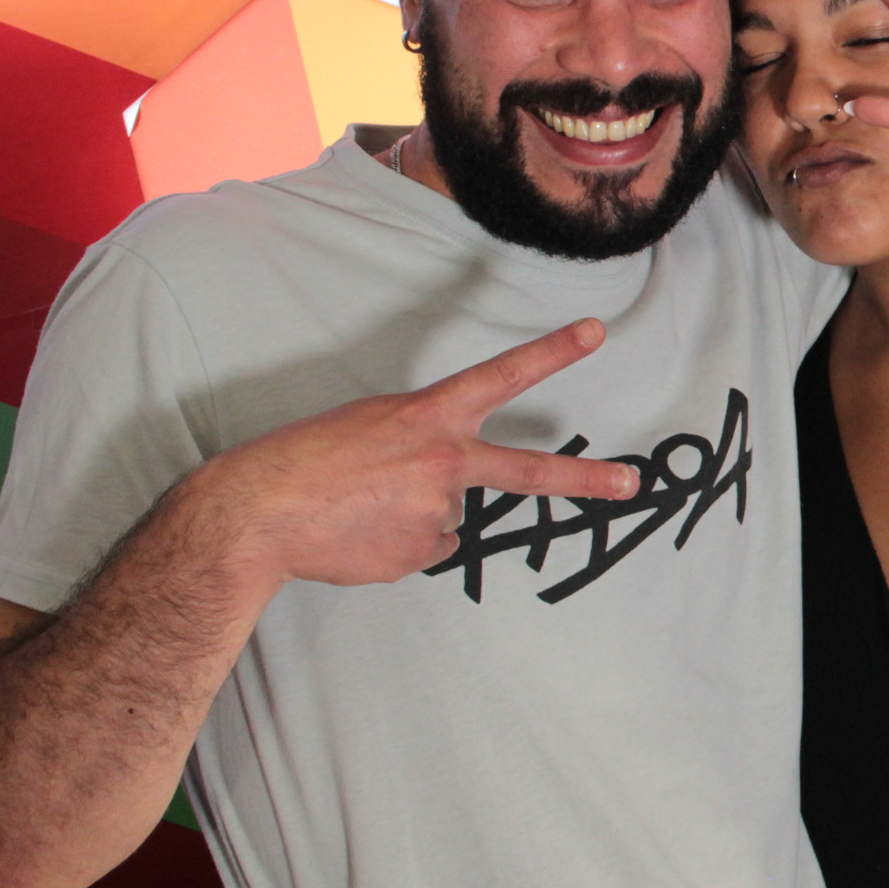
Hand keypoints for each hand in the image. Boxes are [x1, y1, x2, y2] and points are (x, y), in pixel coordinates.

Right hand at [185, 321, 639, 592]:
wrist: (256, 514)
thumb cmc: (303, 460)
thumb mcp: (369, 426)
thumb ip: (420, 447)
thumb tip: (445, 496)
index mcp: (428, 417)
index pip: (502, 375)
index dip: (552, 352)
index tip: (597, 332)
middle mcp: (444, 461)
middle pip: (529, 471)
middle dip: (586, 478)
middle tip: (632, 483)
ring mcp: (436, 512)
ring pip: (445, 515)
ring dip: (409, 515)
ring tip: (359, 509)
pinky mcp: (419, 555)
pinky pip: (422, 546)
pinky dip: (395, 543)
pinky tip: (359, 534)